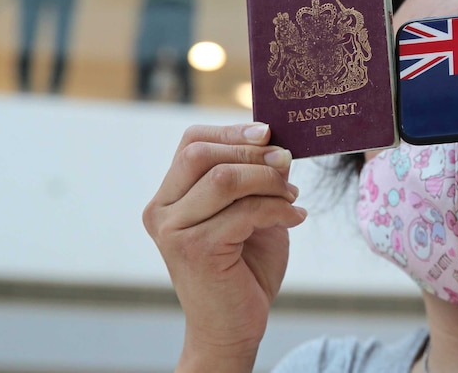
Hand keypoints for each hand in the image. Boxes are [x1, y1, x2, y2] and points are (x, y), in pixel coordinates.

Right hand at [143, 123, 305, 370]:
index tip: (269, 134)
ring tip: (292, 197)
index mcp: (169, 196)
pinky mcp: (196, 250)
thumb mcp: (251, 211)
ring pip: (225, 178)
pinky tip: (295, 218)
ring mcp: (174, 230)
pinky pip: (245, 211)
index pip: (192, 142)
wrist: (234, 326)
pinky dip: (278, 209)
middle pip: (202, 153)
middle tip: (287, 163)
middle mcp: (162, 210)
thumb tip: (276, 143)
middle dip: (252, 152)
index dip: (232, 130)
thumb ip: (255, 178)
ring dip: (269, 181)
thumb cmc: (243, 267)